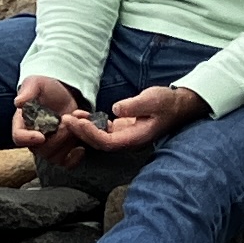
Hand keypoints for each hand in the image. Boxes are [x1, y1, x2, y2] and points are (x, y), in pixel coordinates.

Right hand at [10, 75, 87, 159]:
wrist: (64, 93)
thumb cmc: (46, 87)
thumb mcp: (36, 83)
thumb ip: (28, 91)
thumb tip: (18, 102)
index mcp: (22, 123)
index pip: (18, 137)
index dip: (28, 139)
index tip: (41, 136)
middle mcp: (33, 137)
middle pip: (40, 150)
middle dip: (57, 137)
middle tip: (66, 121)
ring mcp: (48, 145)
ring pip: (54, 157)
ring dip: (67, 143)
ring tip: (75, 127)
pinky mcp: (63, 148)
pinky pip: (65, 162)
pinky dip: (74, 158)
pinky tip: (80, 147)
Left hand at [61, 83, 210, 156]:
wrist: (178, 104)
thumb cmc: (167, 103)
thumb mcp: (152, 100)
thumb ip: (134, 105)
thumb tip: (116, 109)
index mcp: (136, 138)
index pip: (108, 142)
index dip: (90, 134)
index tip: (77, 122)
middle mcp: (128, 140)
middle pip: (99, 143)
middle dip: (81, 133)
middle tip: (65, 120)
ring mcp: (125, 134)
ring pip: (99, 137)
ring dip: (83, 129)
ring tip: (69, 117)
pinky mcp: (123, 127)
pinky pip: (103, 129)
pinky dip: (91, 123)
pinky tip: (81, 115)